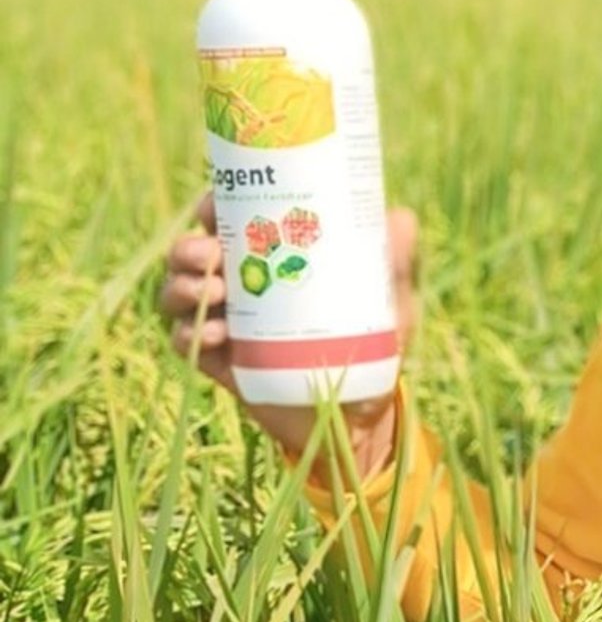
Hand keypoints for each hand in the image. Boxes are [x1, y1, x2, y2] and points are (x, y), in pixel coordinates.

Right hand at [159, 194, 419, 481]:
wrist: (362, 415)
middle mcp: (239, 283)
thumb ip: (396, 260)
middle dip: (189, 249)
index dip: (210, 206)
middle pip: (190, 253)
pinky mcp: (220, 364)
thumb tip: (403, 218)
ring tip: (215, 293)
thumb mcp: (392, 299)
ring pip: (178, 293)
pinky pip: (184, 343)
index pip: (227, 218)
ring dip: (183, 287)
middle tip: (212, 255)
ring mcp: (225, 323)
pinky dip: (190, 334)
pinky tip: (216, 335)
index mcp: (270, 255)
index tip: (212, 208)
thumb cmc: (376, 342)